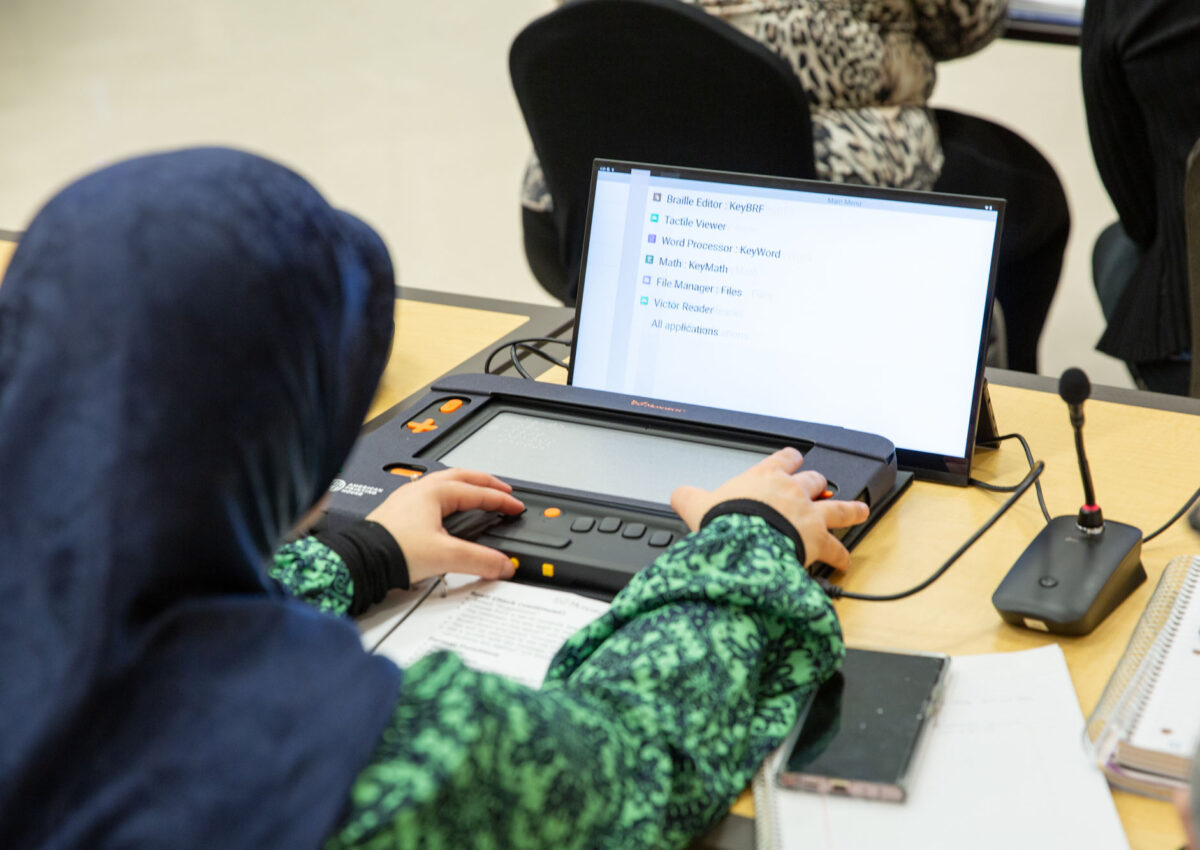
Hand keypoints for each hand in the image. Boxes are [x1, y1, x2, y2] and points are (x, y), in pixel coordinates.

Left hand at [366, 468, 524, 584]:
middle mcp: (421, 489)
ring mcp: (407, 498)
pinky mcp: (398, 510)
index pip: (478, 491)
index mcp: (435, 492)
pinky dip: (449, 495)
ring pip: (444, 482)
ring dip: (466, 485)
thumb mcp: (445, 556)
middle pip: (462, 476)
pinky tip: (447, 508)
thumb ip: (479, 560)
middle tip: (503, 489)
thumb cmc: (392, 550)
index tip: (515, 506)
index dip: (501, 499)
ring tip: (478, 493)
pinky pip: (430, 493)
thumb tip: (503, 565)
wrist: (361, 560)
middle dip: (486, 482)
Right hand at [670, 447, 868, 570]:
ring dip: (850, 509)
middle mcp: (791, 491)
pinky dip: (841, 555)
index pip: (783, 459)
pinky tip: (845, 561)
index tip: (793, 458)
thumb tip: (677, 494)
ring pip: (838, 507)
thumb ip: (688, 497)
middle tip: (822, 487)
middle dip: (819, 484)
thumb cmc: (725, 522)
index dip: (790, 458)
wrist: (745, 541)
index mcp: (764, 478)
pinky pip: (836, 548)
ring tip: (859, 511)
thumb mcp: (696, 504)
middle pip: (814, 480)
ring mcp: (808, 514)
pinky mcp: (818, 539)